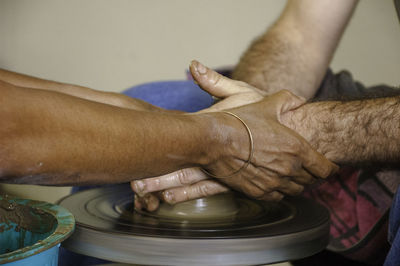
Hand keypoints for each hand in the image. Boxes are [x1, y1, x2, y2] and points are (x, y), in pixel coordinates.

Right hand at [132, 61, 337, 209]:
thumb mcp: (266, 104)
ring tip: (288, 175)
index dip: (329, 167)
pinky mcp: (258, 192)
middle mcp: (289, 169)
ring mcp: (273, 183)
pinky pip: (277, 197)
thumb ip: (287, 99)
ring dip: (295, 183)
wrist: (214, 140)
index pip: (325, 168)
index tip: (327, 166)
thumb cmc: (240, 122)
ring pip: (295, 190)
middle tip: (306, 168)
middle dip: (311, 174)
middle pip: (311, 180)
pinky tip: (272, 182)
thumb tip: (299, 99)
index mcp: (297, 148)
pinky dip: (278, 191)